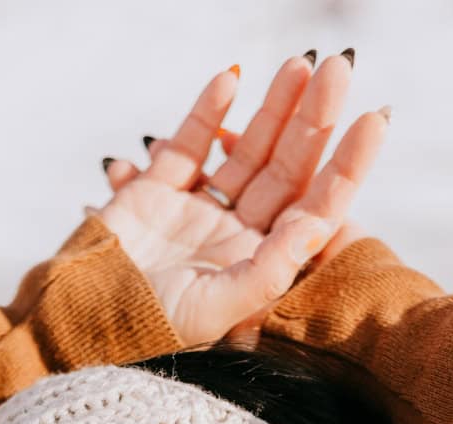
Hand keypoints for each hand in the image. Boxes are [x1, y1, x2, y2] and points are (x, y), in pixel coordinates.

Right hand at [97, 54, 388, 348]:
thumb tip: (316, 225)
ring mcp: (198, 213)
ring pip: (247, 151)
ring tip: (301, 63)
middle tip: (337, 68)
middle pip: (287, 169)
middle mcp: (236, 238)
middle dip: (313, 118)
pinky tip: (231, 78)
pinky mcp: (157, 194)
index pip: (316, 207)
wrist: (76, 325)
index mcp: (259, 266)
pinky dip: (209, 112)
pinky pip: (190, 145)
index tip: (376, 119)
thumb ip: (268, 271)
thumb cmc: (149, 331)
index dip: (348, 165)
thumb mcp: (217, 310)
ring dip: (273, 108)